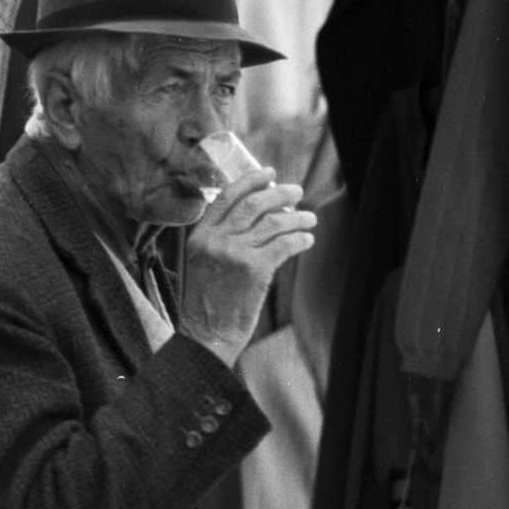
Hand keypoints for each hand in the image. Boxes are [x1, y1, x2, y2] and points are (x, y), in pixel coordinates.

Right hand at [181, 168, 315, 368]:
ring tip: (309, 218)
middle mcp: (216, 240)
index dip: (251, 180)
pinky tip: (306, 240)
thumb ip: (221, 240)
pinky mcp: (254, 270)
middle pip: (254, 203)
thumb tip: (259, 217)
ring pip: (273, 222)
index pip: (227, 197)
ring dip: (297, 217)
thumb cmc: (207, 303)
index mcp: (199, 236)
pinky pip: (284, 244)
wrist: (206, 335)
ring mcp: (235, 253)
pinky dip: (299, 239)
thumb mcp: (203, 263)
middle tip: (297, 191)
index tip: (269, 173)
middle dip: (280, 193)